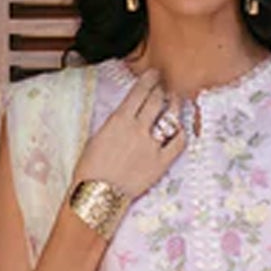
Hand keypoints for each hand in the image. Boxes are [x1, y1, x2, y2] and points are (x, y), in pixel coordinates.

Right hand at [73, 67, 186, 203]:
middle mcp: (138, 128)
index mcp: (119, 119)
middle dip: (161, 89)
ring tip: (175, 101)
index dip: (149, 80)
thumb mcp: (96, 137)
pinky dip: (180, 132)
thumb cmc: (90, 169)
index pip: (140, 91)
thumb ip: (115, 124)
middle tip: (164, 87)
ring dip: (174, 105)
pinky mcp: (161, 162)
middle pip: (156, 100)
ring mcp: (152, 145)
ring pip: (170, 117)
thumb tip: (125, 117)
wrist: (97, 195)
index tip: (154, 75)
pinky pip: (178, 142)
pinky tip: (179, 129)